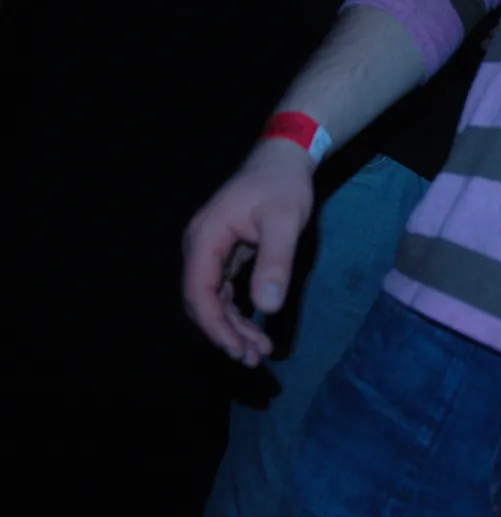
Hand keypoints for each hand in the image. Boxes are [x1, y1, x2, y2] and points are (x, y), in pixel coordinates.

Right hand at [182, 139, 314, 365]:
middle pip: (202, 301)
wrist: (284, 157)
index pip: (199, 292)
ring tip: (258, 351)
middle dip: (224, 333)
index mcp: (205, 238)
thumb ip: (275, 262)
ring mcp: (210, 250)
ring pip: (213, 299)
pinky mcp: (224, 253)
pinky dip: (237, 311)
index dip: (215, 326)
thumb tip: (267, 306)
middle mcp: (200, 246)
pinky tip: (255, 329)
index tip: (237, 350)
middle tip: (253, 358)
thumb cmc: (284, 185)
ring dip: (232, 326)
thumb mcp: (285, 222)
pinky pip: (224, 290)